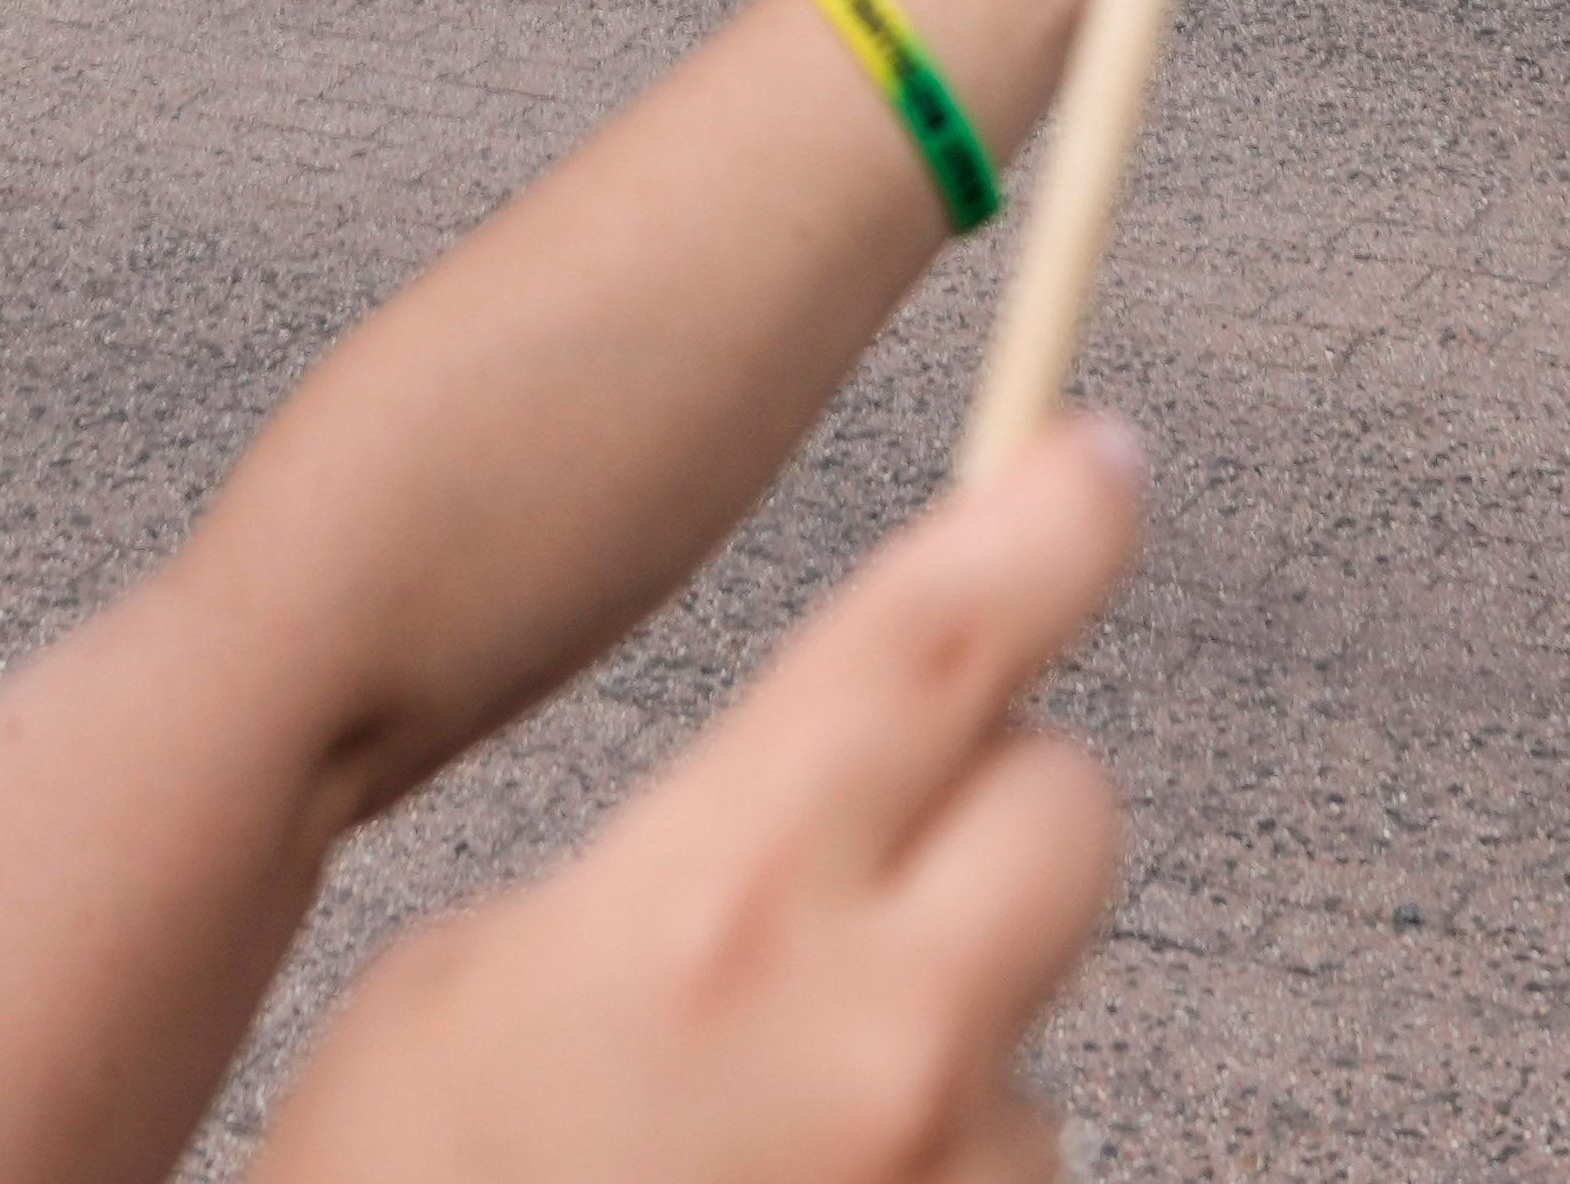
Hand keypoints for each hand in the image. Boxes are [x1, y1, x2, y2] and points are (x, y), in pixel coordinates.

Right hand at [244, 422, 1144, 1183]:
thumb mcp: (473, 984)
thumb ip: (696, 864)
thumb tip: (841, 802)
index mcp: (717, 908)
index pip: (946, 642)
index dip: (1045, 523)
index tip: (1096, 458)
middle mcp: (875, 1040)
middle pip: (1070, 807)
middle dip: (1002, 795)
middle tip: (879, 850)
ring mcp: (946, 1181)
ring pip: (1026, 1021)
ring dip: (935, 1038)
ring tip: (745, 1134)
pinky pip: (999, 1169)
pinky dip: (918, 1173)